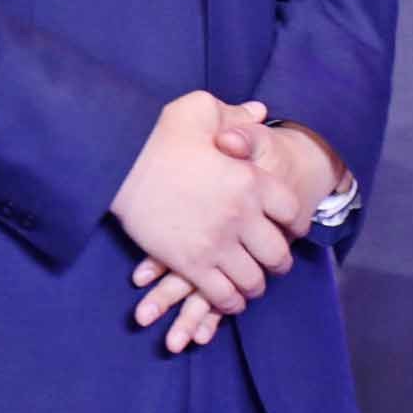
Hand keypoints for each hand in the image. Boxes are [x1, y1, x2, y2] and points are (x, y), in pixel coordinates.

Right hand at [135, 106, 328, 350]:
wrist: (117, 164)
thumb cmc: (158, 134)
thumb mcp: (201, 110)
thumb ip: (236, 114)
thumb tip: (260, 111)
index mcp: (252, 180)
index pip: (292, 211)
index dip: (294, 221)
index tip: (291, 227)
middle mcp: (241, 216)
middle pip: (277, 252)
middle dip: (279, 261)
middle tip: (275, 263)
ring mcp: (217, 244)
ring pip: (253, 280)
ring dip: (256, 285)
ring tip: (253, 284)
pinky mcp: (190, 264)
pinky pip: (222, 295)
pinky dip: (231, 302)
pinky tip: (230, 298)